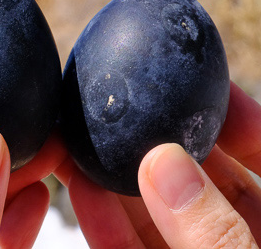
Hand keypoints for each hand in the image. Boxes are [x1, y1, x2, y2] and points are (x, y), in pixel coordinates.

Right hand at [57, 82, 260, 246]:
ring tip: (81, 143)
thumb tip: (163, 161)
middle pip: (198, 182)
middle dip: (157, 142)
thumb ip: (216, 232)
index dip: (239, 121)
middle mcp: (234, 240)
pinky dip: (105, 224)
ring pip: (155, 215)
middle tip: (121, 107)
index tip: (206, 88)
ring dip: (116, 180)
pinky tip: (81, 192)